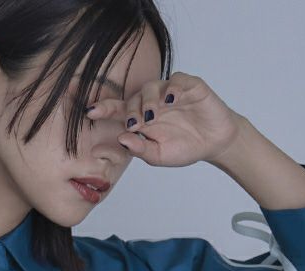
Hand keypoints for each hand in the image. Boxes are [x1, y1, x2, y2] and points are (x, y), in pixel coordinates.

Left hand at [84, 71, 245, 167]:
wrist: (214, 143)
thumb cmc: (184, 148)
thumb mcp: (159, 155)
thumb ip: (140, 149)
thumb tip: (122, 139)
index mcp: (142, 118)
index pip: (119, 110)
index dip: (104, 109)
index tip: (90, 112)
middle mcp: (153, 102)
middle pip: (133, 97)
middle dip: (130, 111)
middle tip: (133, 125)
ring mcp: (170, 92)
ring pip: (151, 87)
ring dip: (148, 101)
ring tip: (152, 117)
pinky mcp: (189, 86)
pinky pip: (177, 80)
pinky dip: (172, 88)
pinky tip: (171, 100)